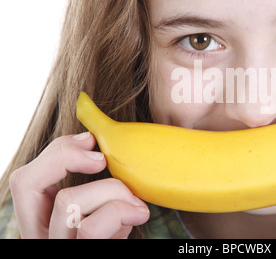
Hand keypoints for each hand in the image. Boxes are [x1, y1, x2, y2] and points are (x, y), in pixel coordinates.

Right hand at [9, 132, 149, 238]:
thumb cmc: (117, 241)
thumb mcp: (106, 213)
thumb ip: (99, 190)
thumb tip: (96, 143)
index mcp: (43, 223)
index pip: (26, 179)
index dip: (56, 151)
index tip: (91, 141)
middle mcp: (41, 238)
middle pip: (25, 182)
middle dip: (66, 156)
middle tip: (101, 158)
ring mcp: (57, 249)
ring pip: (66, 202)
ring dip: (111, 190)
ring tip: (135, 202)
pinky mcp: (80, 256)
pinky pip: (90, 227)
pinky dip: (119, 210)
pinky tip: (138, 213)